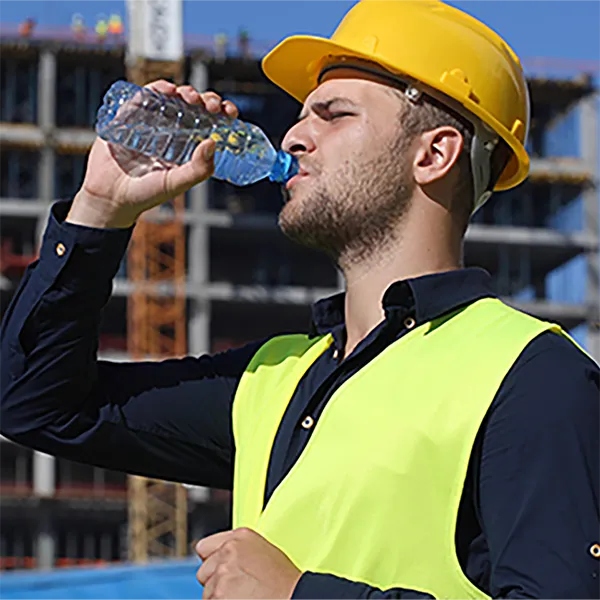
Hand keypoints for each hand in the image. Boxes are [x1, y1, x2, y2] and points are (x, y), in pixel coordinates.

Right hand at [67, 80, 238, 228]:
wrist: (111, 197)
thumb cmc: (146, 193)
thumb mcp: (177, 183)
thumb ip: (197, 169)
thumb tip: (213, 143)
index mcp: (187, 146)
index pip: (210, 124)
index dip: (221, 113)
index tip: (230, 112)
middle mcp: (172, 131)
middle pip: (194, 107)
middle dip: (206, 100)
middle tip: (210, 105)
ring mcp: (151, 122)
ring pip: (173, 98)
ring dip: (185, 92)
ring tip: (190, 98)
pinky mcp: (129, 117)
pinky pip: (144, 97)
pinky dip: (157, 89)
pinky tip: (167, 90)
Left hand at [195, 527, 301, 599]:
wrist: (292, 596)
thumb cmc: (283, 581)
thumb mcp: (263, 551)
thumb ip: (238, 550)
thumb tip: (222, 558)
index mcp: (240, 536)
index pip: (204, 547)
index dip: (211, 561)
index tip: (217, 568)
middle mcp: (229, 551)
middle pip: (204, 571)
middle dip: (215, 581)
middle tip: (237, 587)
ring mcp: (222, 573)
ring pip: (207, 591)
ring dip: (220, 595)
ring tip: (243, 595)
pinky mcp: (218, 594)